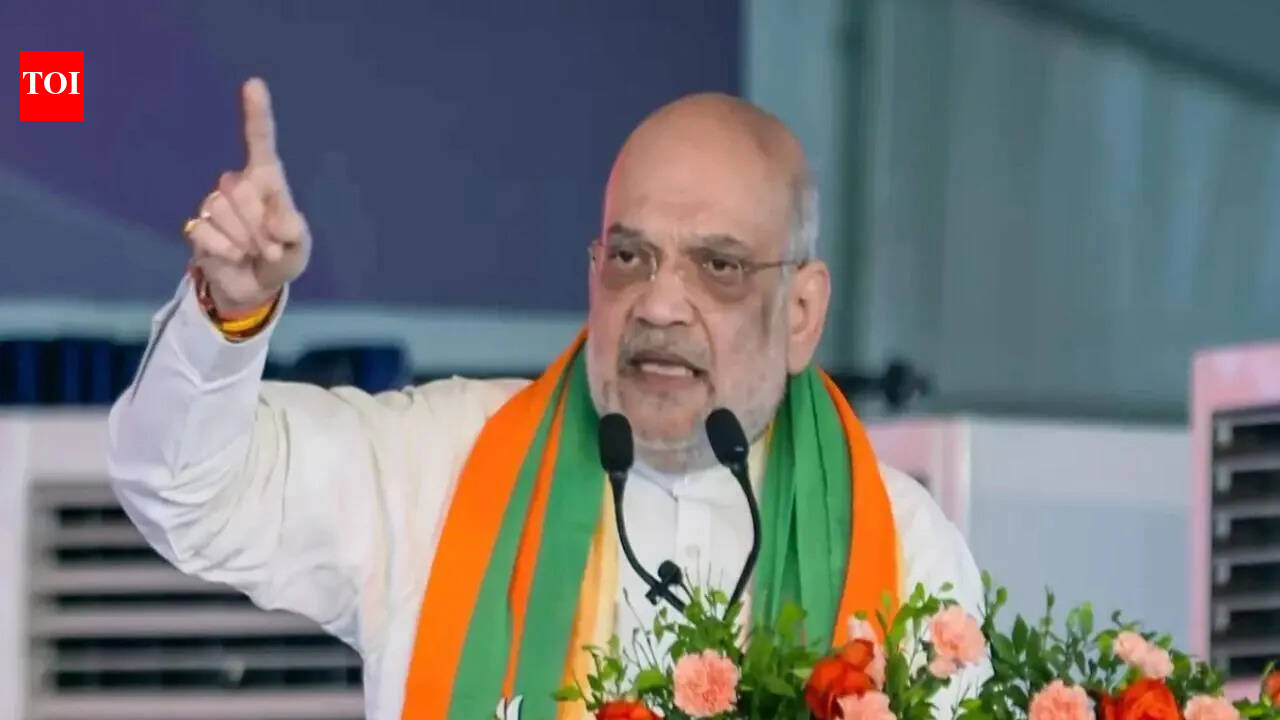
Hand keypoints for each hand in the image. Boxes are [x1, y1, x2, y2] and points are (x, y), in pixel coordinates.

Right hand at [184, 77, 310, 315]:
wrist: (255, 288)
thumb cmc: (283, 257)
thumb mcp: (300, 247)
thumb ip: (295, 232)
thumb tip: (279, 225)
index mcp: (266, 180)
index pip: (260, 141)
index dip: (256, 114)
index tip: (253, 85)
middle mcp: (237, 185)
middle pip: (239, 188)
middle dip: (259, 225)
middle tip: (272, 246)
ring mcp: (213, 204)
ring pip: (221, 211)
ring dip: (245, 241)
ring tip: (254, 252)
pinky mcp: (197, 228)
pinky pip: (207, 234)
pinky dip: (227, 252)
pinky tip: (233, 258)